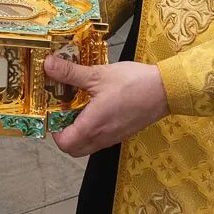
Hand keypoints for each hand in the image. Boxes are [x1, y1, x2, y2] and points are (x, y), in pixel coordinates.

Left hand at [48, 56, 167, 156]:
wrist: (165, 90)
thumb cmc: (133, 83)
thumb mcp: (98, 75)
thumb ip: (71, 72)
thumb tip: (48, 65)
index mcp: (92, 126)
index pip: (64, 143)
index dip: (53, 131)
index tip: (52, 111)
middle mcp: (102, 137)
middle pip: (74, 149)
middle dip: (63, 133)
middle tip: (62, 111)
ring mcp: (113, 137)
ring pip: (87, 144)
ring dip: (78, 131)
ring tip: (77, 106)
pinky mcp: (123, 132)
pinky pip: (101, 138)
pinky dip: (92, 128)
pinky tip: (95, 106)